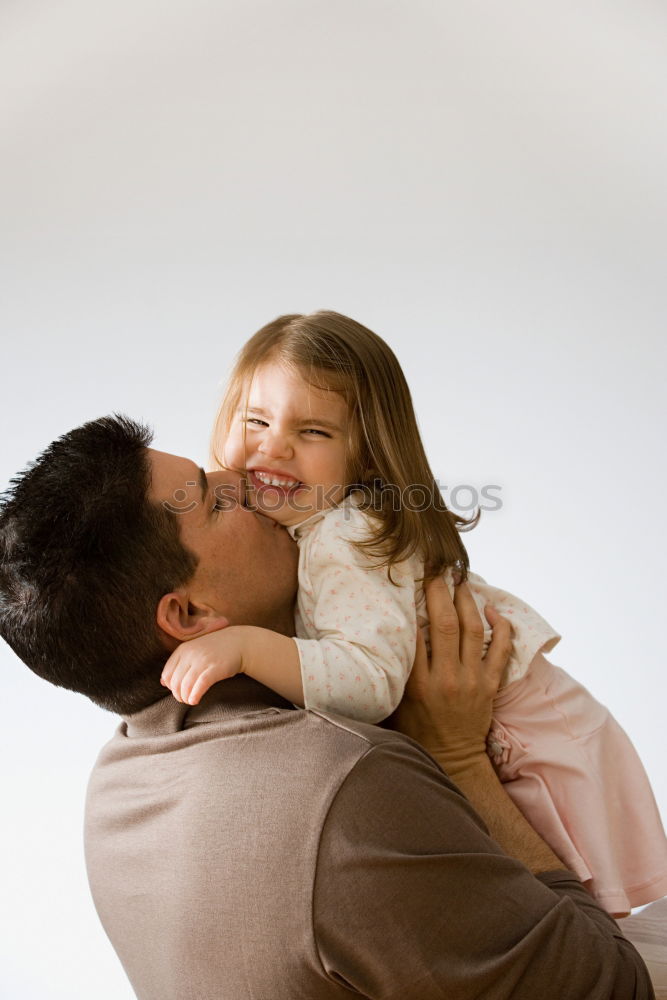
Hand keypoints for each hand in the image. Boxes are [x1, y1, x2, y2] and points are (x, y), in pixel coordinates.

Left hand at [160, 626, 245, 705]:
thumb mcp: (194, 650)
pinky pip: (200, 685)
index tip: (178, 691)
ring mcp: (203, 660)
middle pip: (175, 682)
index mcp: (183, 649)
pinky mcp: (215, 668)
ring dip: (185, 698)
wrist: (240, 643)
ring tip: (190, 701)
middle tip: (185, 699)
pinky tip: (195, 701)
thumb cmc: (216, 649)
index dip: (170, 686)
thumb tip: (163, 682)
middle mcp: (191, 654)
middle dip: (178, 695)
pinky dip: (194, 696)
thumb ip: (178, 663)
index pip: (167, 674)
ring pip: (185, 686)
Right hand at [388, 578, 512, 776]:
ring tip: (461, 582)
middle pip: (444, 624)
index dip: (414, 603)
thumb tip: (392, 634)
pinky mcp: (490, 685)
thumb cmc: (418, 728)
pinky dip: (501, 627)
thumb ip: (396, 670)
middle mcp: (446, 679)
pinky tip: (493, 609)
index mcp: (417, 683)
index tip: (412, 581)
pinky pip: (501, 650)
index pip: (415, 633)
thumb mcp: (396, 701)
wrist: (452, 758)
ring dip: (467, 602)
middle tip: (438, 570)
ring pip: (473, 631)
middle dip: (441, 592)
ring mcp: (471, 681)